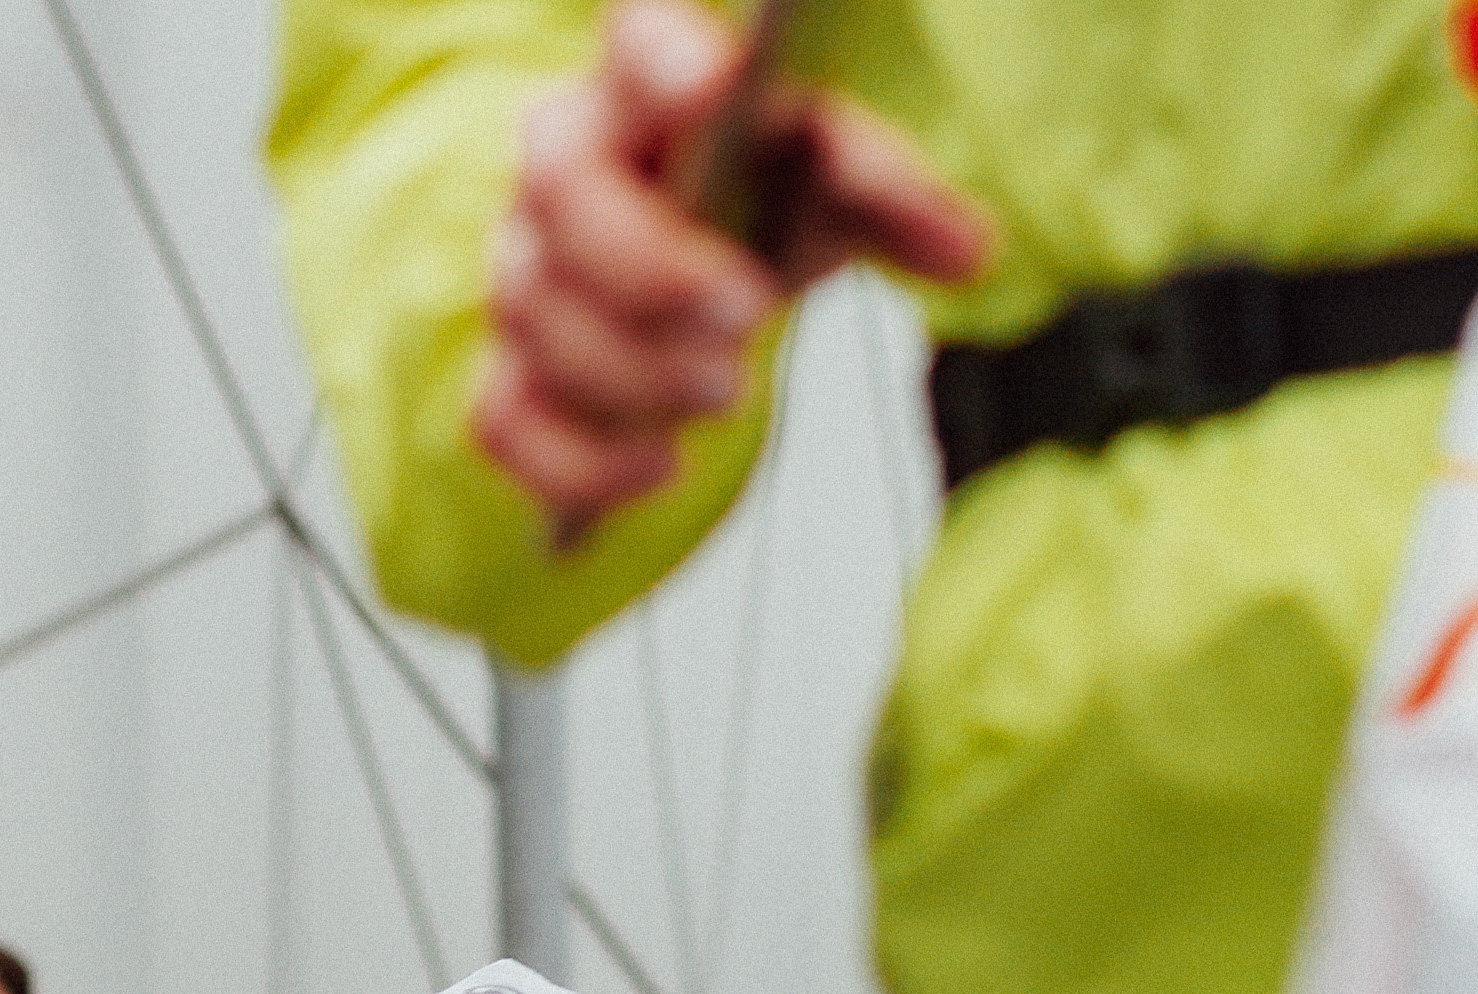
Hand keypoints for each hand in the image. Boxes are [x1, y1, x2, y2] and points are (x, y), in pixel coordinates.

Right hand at [476, 0, 994, 530]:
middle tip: (747, 315)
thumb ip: (895, 204)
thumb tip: (969, 250)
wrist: (703, 284)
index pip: (635, 42)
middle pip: (563, 196)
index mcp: (647, 86)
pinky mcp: (511, 374)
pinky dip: (583, 462)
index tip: (710, 85)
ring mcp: (524, 273)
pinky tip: (660, 466)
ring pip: (542, 317)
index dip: (662, 60)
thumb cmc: (759, 210)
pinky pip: (509, 422)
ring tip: (728, 392)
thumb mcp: (834, 193)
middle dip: (653, 266)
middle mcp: (561, 165)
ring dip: (638, 371)